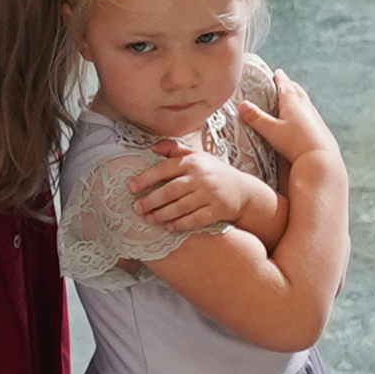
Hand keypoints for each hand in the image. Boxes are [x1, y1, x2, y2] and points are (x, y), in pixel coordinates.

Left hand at [132, 145, 275, 236]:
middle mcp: (201, 176)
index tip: (130, 187)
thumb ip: (175, 150)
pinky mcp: (218, 210)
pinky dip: (180, 224)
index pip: (164, 169)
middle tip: (136, 208)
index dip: (145, 178)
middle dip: (150, 200)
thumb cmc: (214, 173)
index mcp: (193, 162)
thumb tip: (151, 147)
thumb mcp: (198, 156)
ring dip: (161, 214)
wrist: (244, 191)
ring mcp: (210, 194)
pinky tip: (169, 226)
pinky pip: (195, 219)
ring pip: (180, 207)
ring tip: (149, 219)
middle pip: (170, 190)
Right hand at [241, 66, 337, 172]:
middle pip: (297, 90)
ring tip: (294, 96)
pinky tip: (303, 116)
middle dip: (289, 84)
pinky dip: (304, 108)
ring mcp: (314, 116)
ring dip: (298, 95)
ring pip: (305, 100)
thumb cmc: (294, 142)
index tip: (277, 72)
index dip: (280, 78)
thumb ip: (256, 118)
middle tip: (284, 81)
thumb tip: (241, 105)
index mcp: (292, 102)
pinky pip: (310, 112)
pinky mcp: (320, 127)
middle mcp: (305, 105)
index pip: (285, 85)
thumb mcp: (271, 130)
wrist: (320, 157)